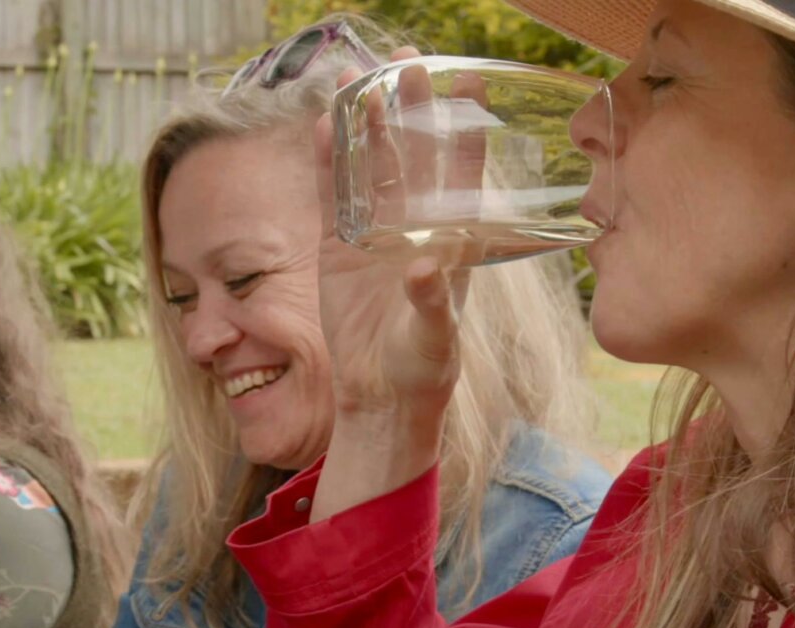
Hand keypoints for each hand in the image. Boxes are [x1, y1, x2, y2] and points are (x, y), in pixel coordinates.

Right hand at [314, 47, 486, 424]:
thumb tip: (425, 267)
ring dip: (367, 125)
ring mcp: (372, 235)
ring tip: (362, 78)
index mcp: (452, 240)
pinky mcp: (336, 250)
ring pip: (370, 167)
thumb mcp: (437, 338)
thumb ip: (433, 301)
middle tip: (409, 62)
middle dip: (413, 108)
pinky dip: (328, 162)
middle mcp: (414, 229)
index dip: (465, 127)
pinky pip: (331, 197)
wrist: (381, 397)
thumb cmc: (425, 369)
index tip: (469, 81)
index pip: (462, 173)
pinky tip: (325, 125)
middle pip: (414, 156)